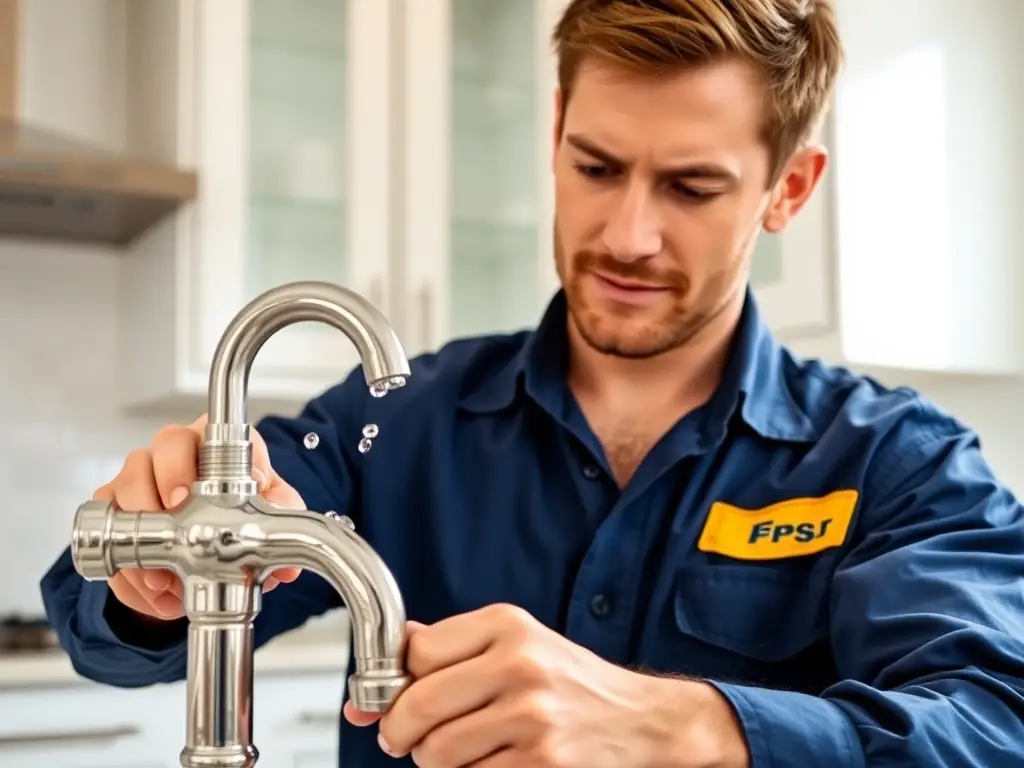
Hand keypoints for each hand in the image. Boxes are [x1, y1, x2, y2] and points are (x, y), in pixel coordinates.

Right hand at [94, 414, 302, 620]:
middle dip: (155, 490)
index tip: (184, 493)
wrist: (215, 542)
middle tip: (172, 526)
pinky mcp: (117, 511)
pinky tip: (155, 594)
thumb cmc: (242, 509)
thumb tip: (286, 566)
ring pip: (123, 488)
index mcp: (214, 446)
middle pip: (153, 452)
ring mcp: (141, 480)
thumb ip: (282, 524)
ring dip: (139, 537)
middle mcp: (174, 455)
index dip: (186, 461)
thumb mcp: (270, 511)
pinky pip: (109, 534)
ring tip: (163, 578)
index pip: (201, 432)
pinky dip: (129, 572)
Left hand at [343, 603, 737, 766]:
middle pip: (419, 705)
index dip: (395, 681)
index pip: (417, 652)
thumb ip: (443, 652)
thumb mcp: (513, 644)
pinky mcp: (542, 765)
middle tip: (403, 737)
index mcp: (509, 626)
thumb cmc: (569, 682)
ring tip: (458, 749)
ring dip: (434, 760)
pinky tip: (490, 762)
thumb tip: (367, 687)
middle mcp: (522, 666)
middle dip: (400, 731)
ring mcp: (533, 719)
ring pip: (438, 753)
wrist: (640, 721)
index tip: (393, 696)